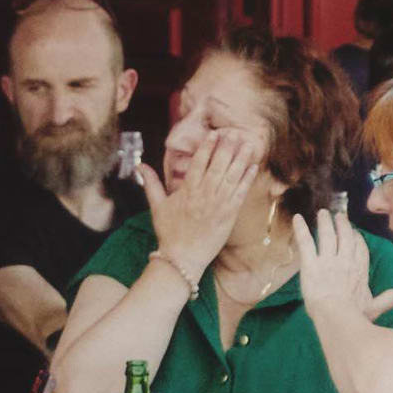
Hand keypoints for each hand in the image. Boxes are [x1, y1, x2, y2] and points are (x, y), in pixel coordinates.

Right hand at [149, 129, 263, 281]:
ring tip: (248, 144)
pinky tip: (253, 166)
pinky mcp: (230, 215)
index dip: (208, 147)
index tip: (215, 134)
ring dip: (241, 158)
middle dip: (227, 148)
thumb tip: (139, 165)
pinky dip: (247, 179)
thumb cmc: (169, 232)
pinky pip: (241, 193)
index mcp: (187, 190)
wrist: (182, 258)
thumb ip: (151, 183)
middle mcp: (204, 194)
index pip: (198, 163)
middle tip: (235, 133)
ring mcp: (218, 204)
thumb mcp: (157, 206)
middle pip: (218, 165)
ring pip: (232, 176)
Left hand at [294, 208, 377, 322]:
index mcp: (360, 271)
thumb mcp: (375, 308)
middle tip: (339, 216)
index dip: (358, 239)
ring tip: (323, 213)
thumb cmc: (355, 316)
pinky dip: (301, 230)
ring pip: (327, 236)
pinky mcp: (310, 263)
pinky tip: (297, 218)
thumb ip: (390, 298)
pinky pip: (306, 243)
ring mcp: (327, 260)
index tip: (355, 233)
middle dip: (342, 225)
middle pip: (345, 237)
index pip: (360, 249)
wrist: (335, 317)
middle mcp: (345, 261)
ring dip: (325, 223)